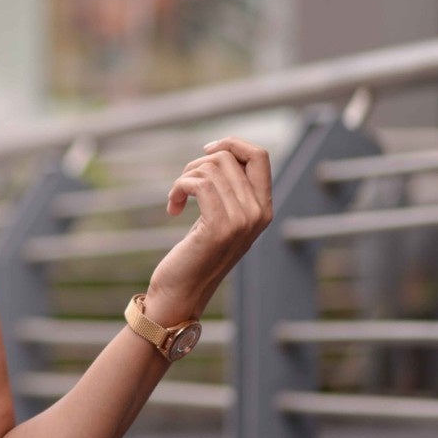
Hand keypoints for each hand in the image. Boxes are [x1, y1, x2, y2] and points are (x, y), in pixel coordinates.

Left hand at [145, 135, 274, 324]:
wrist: (181, 293)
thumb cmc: (195, 255)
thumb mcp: (220, 219)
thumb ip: (230, 191)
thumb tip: (220, 151)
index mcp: (264, 209)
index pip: (260, 156)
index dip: (232, 143)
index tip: (206, 151)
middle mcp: (259, 213)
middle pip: (229, 157)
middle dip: (197, 164)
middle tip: (183, 187)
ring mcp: (242, 221)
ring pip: (211, 167)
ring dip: (184, 178)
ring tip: (176, 200)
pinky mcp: (219, 227)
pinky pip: (198, 184)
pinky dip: (178, 189)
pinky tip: (172, 208)